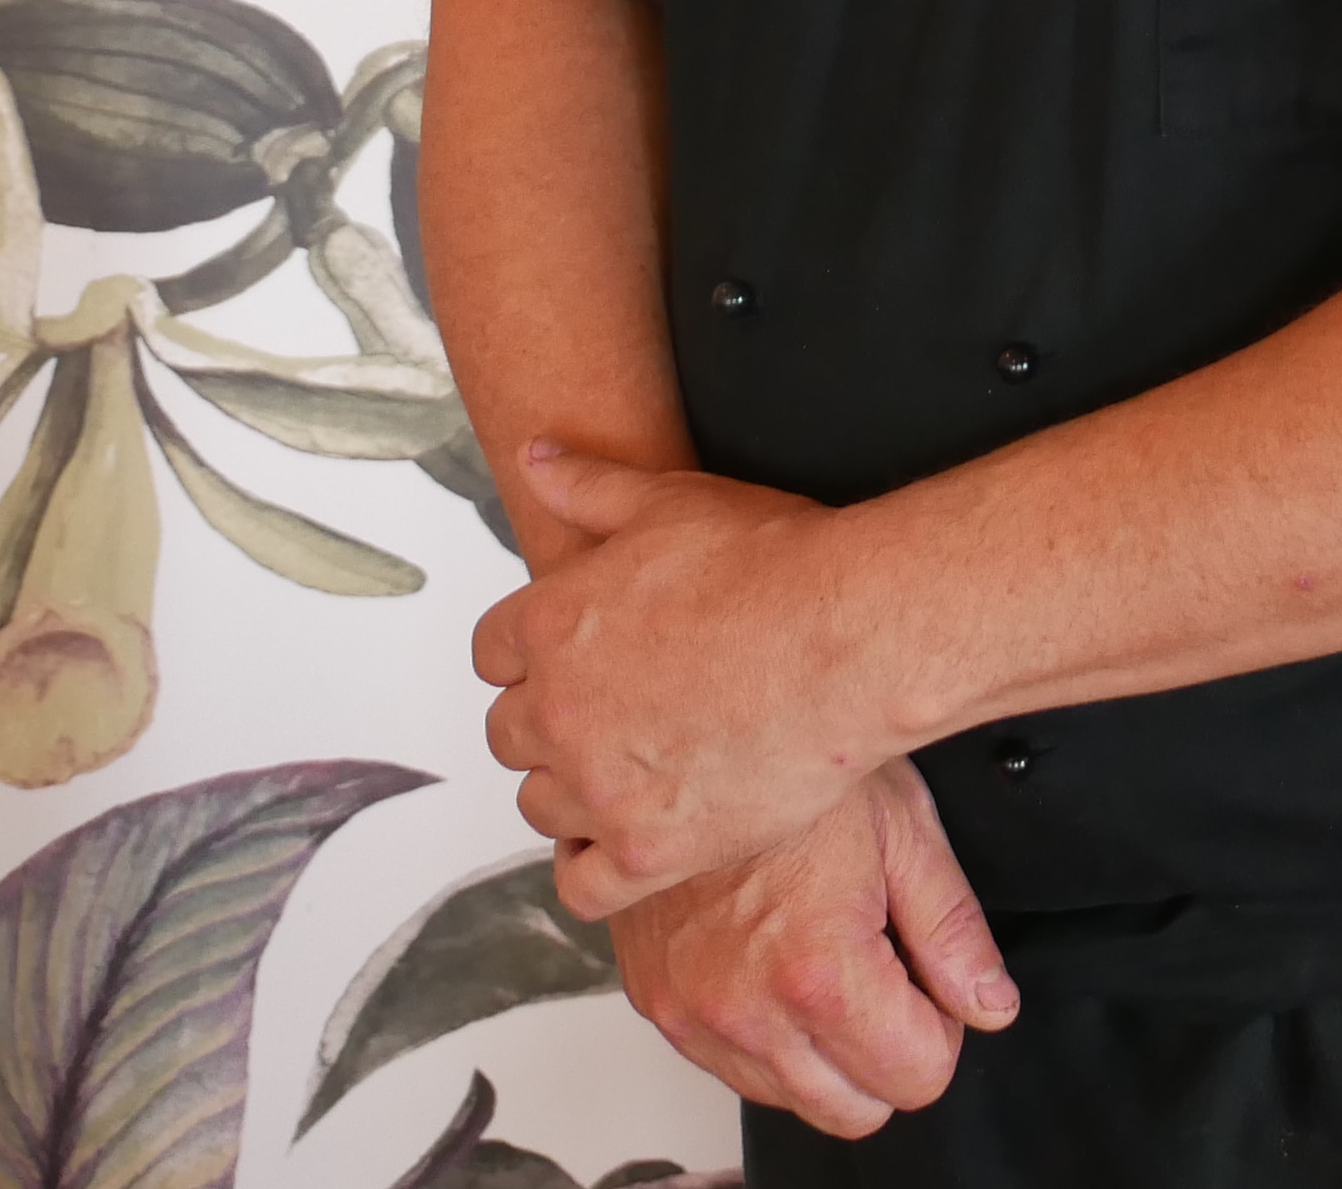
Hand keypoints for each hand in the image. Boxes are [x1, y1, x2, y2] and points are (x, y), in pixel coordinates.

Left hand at [474, 443, 881, 915]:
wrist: (850, 637)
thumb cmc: (775, 565)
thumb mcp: (673, 500)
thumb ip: (591, 485)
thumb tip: (537, 456)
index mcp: (552, 624)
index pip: (491, 654)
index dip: (531, 654)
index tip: (569, 658)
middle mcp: (560, 712)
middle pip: (509, 733)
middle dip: (550, 721)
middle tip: (609, 712)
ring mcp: (601, 789)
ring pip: (540, 805)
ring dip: (571, 791)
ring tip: (626, 771)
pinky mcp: (650, 851)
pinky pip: (583, 885)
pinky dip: (594, 869)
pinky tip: (626, 844)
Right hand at [611, 761, 1020, 1138]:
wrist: (683, 725)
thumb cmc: (791, 758)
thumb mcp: (902, 827)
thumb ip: (952, 932)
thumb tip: (989, 1004)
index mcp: (816, 971)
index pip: (917, 1078)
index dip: (940, 1029)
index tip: (928, 980)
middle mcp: (745, 1009)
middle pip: (854, 1112)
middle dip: (886, 1053)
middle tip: (885, 969)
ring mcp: (691, 1014)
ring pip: (791, 1101)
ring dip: (824, 1052)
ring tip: (825, 953)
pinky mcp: (657, 1005)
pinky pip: (730, 1066)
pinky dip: (765, 1036)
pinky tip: (774, 959)